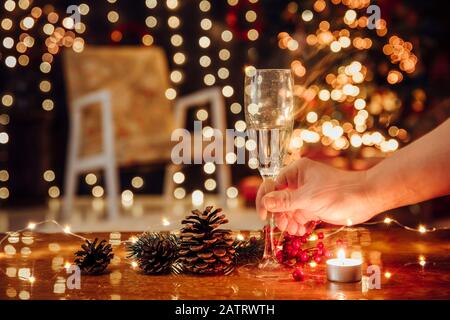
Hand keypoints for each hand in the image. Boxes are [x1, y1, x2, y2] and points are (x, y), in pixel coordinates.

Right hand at [256, 158, 374, 235]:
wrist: (365, 199)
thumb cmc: (339, 192)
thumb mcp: (309, 198)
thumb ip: (285, 201)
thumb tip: (265, 203)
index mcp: (295, 172)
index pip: (271, 185)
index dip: (265, 200)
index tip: (264, 216)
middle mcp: (298, 182)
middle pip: (277, 199)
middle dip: (279, 214)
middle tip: (283, 226)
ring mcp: (305, 195)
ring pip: (287, 210)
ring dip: (287, 221)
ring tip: (294, 230)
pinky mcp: (312, 206)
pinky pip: (297, 216)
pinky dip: (296, 224)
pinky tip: (300, 231)